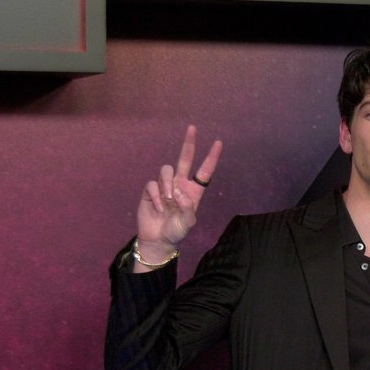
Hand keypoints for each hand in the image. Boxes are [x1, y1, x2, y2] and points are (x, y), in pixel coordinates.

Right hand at [134, 125, 222, 261]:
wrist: (158, 240)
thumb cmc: (176, 231)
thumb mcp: (188, 223)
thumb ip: (187, 207)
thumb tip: (178, 192)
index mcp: (193, 191)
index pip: (204, 171)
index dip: (211, 157)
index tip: (218, 143)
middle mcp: (179, 185)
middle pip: (184, 159)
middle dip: (189, 144)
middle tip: (193, 128)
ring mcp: (164, 186)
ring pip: (166, 170)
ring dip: (167, 184)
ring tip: (169, 201)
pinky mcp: (150, 191)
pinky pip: (153, 185)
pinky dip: (157, 196)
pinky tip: (159, 208)